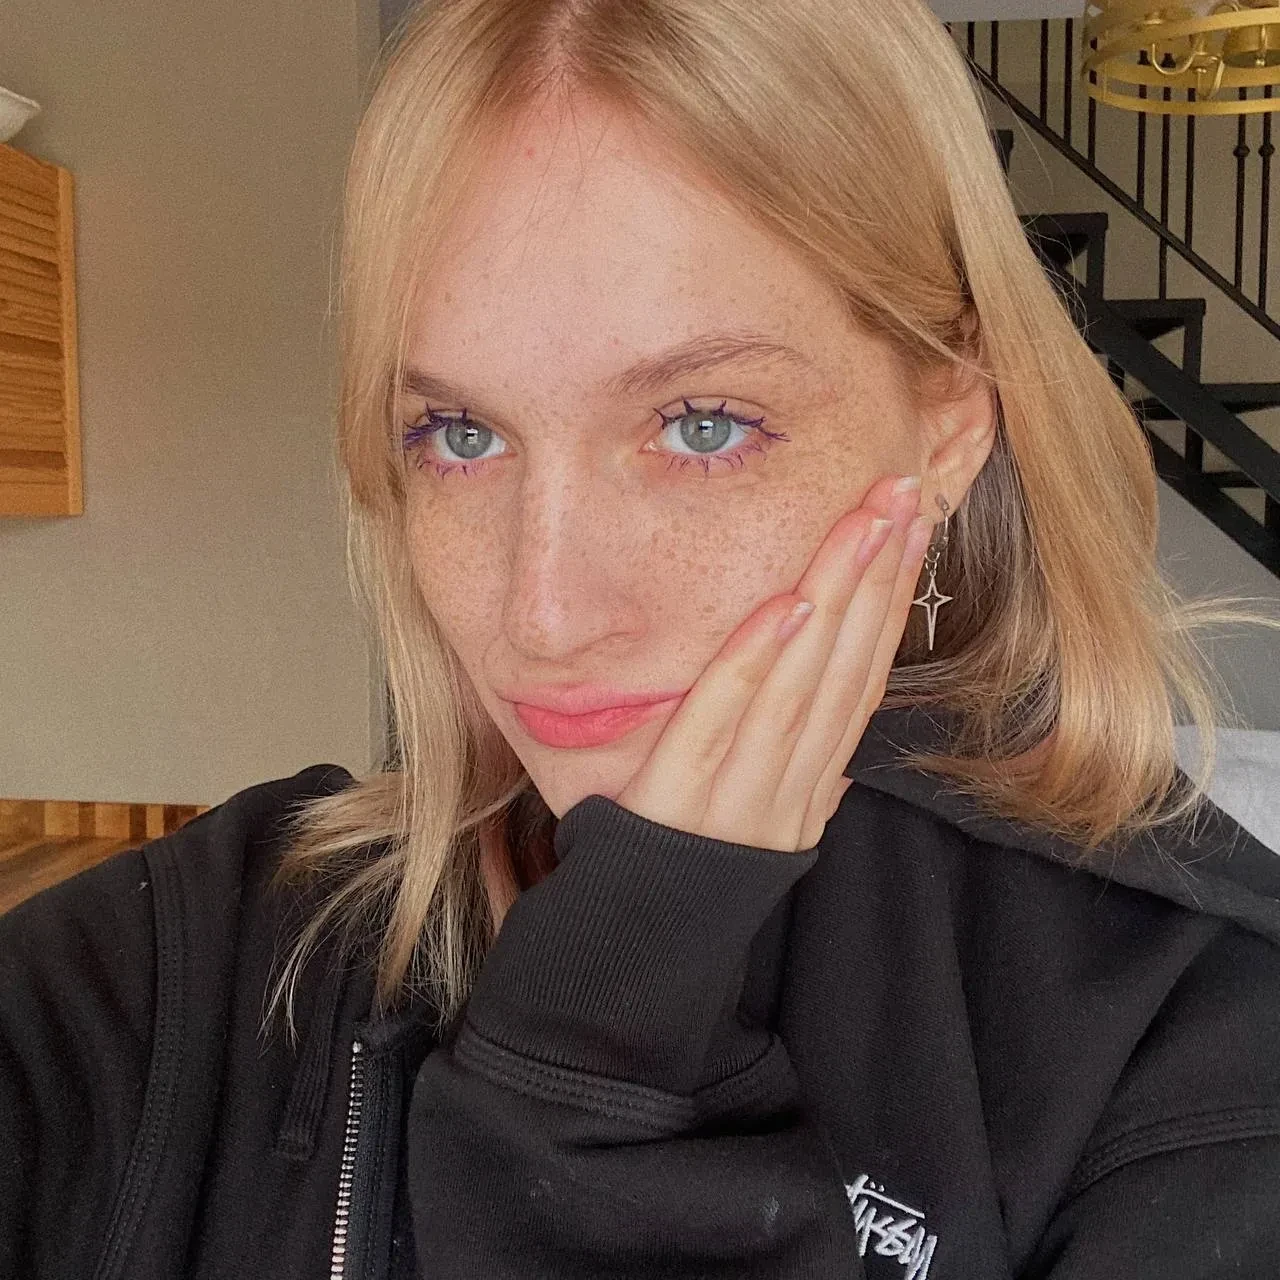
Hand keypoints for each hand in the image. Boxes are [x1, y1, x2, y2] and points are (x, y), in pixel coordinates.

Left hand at [615, 474, 933, 851]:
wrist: (624, 969)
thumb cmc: (680, 880)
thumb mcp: (755, 824)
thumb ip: (799, 775)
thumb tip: (841, 738)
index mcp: (808, 791)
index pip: (861, 684)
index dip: (892, 606)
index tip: (912, 530)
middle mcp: (791, 795)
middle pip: (846, 674)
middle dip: (880, 579)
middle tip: (903, 494)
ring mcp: (741, 804)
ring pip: (801, 688)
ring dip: (838, 600)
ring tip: (864, 524)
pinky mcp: (678, 807)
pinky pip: (722, 725)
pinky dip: (756, 662)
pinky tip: (787, 604)